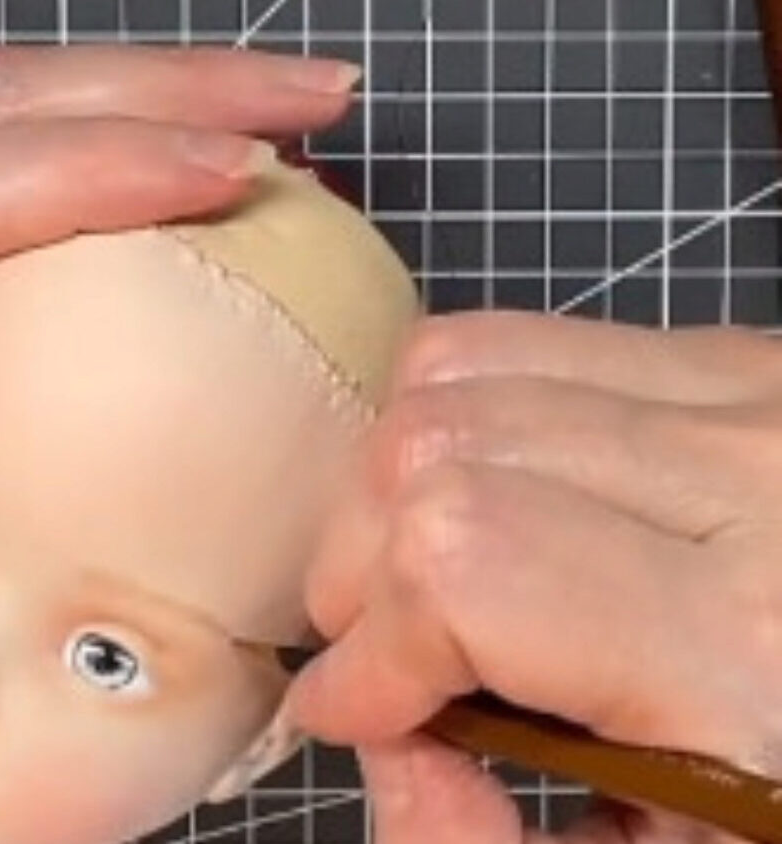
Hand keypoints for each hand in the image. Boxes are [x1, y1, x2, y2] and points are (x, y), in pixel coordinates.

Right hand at [286, 310, 781, 840]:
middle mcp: (761, 488)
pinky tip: (493, 500)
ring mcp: (757, 395)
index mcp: (754, 654)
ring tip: (417, 572)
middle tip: (383, 656)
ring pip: (462, 373)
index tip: (354, 713)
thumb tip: (386, 753)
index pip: (463, 564)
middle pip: (438, 454)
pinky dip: (461, 417)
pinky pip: (529, 342)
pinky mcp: (746, 356)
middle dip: (360, 570)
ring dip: (392, 486)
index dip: (369, 653)